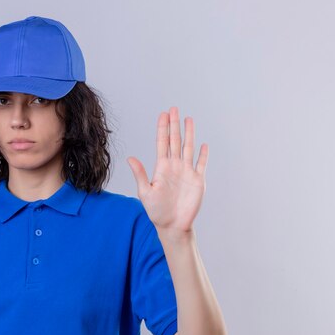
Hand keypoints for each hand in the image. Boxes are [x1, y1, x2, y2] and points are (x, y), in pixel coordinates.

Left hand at [126, 106, 207, 234]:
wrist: (172, 225)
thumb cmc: (156, 211)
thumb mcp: (145, 192)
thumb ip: (140, 174)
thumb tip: (130, 158)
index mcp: (161, 167)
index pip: (162, 143)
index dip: (163, 128)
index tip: (163, 114)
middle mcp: (174, 166)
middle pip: (175, 140)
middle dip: (174, 125)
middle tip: (174, 109)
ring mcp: (187, 172)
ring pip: (188, 148)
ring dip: (189, 134)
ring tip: (189, 119)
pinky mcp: (197, 180)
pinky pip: (201, 164)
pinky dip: (203, 155)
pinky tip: (203, 145)